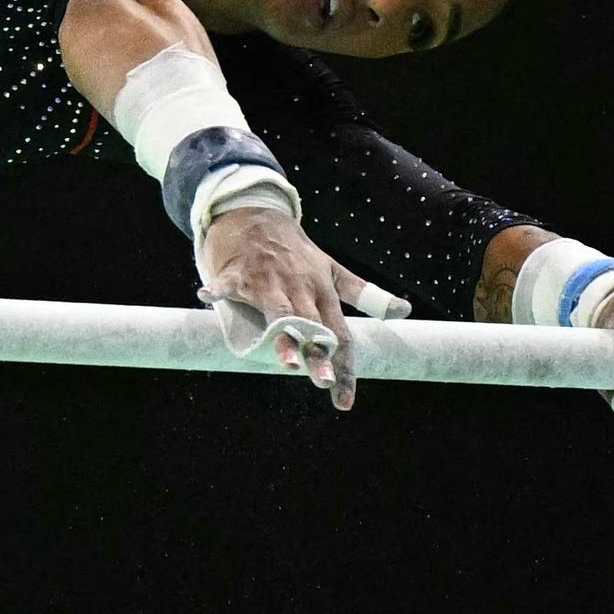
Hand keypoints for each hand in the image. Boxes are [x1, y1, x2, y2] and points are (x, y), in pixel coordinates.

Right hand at [196, 208, 407, 409]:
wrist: (258, 212)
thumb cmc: (296, 250)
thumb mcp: (332, 269)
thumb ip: (365, 293)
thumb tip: (405, 311)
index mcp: (322, 292)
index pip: (339, 334)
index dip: (344, 368)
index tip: (344, 402)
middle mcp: (299, 287)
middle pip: (311, 325)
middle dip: (317, 354)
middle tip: (323, 383)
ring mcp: (269, 278)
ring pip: (277, 310)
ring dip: (282, 335)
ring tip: (287, 361)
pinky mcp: (239, 269)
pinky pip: (229, 281)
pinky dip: (218, 288)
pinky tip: (207, 296)